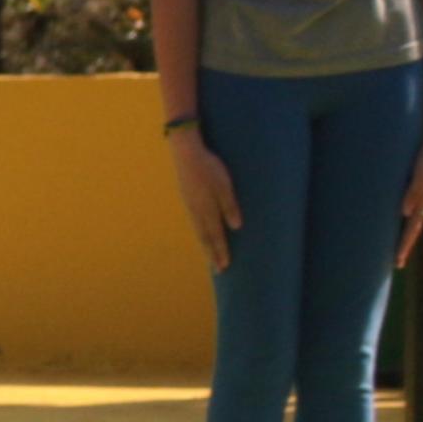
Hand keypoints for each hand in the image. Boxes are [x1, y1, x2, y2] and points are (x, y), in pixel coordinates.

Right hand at [170, 124, 238, 268]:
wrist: (186, 152)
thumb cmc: (209, 167)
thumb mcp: (224, 185)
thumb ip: (229, 206)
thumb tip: (236, 228)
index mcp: (206, 209)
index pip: (214, 236)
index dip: (220, 251)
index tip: (224, 267)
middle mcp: (196, 211)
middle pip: (205, 237)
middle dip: (212, 254)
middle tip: (218, 270)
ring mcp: (190, 205)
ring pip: (199, 230)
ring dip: (206, 244)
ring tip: (210, 255)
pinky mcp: (188, 198)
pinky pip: (195, 221)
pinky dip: (201, 232)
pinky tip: (202, 232)